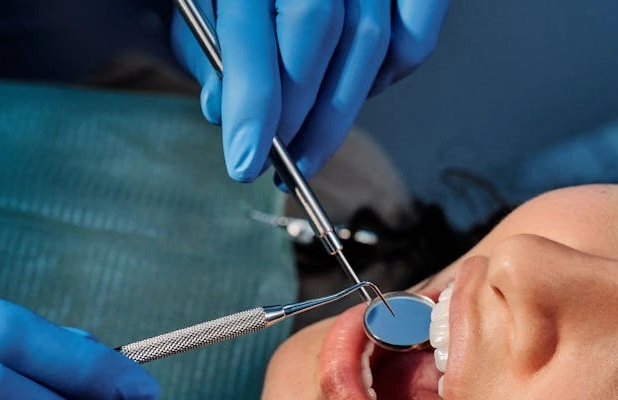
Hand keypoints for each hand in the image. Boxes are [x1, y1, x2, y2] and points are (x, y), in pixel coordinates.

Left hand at [172, 0, 448, 181]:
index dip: (252, 107)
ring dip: (341, 110)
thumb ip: (208, 50)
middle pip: (319, 34)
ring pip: (371, 40)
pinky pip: (417, 28)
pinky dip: (394, 69)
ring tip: (310, 149)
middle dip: (300, 116)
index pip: (252, 34)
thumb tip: (222, 113)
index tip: (245, 164)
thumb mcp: (201, 4)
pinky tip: (359, 91)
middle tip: (281, 164)